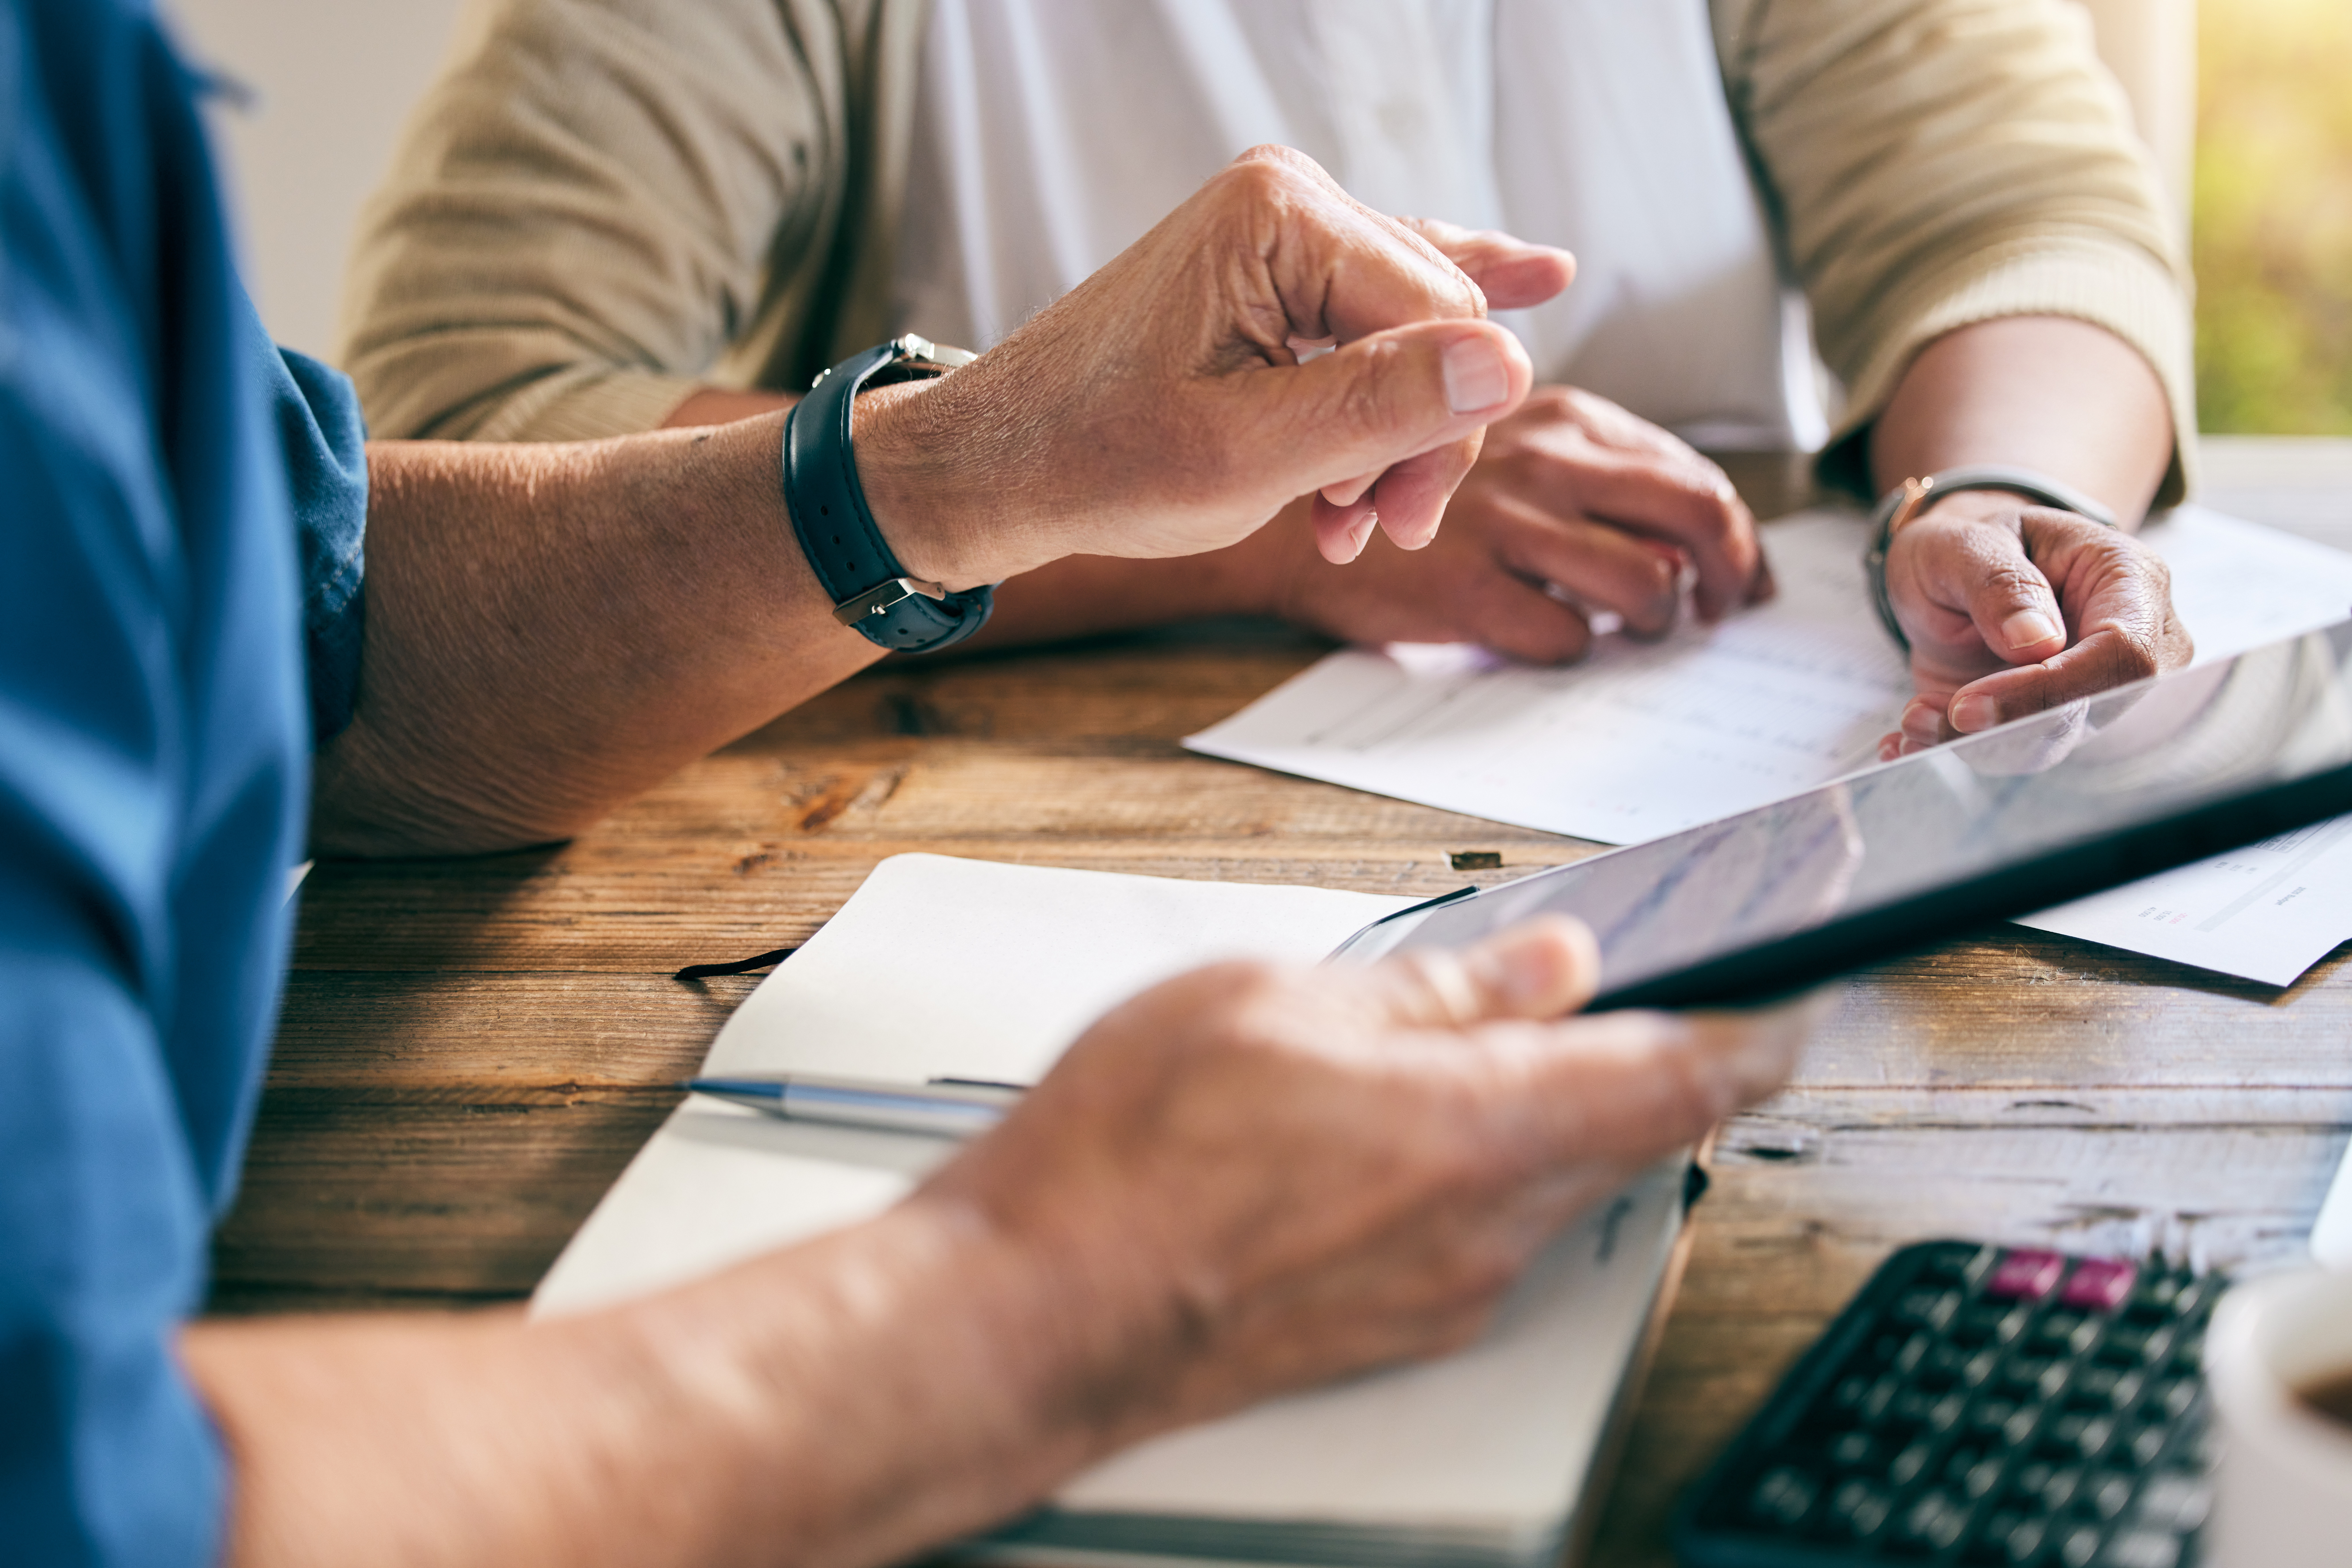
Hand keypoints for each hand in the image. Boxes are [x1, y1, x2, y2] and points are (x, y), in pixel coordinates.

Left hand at [853, 147, 1573, 588]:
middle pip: (1433, 320)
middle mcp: (1288, 197)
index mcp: (1281, 213)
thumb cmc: (1100, 461)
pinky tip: (1535, 275)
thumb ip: (1380, 407)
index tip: (1395, 522)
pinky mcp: (1272, 269)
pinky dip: (1418, 350)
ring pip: (1407, 331)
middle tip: (1370, 527)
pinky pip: (1380, 299)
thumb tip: (1506, 366)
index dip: (1443, 433)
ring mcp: (1280, 230)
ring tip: (1345, 513)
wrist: (1003, 465)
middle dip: (1415, 438)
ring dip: (1390, 434)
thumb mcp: (1250, 456)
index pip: (1443, 317)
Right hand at [913, 918, 1809, 1441]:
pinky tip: (1435, 1124)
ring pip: (1564, 1182)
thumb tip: (1544, 963)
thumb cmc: (1128, 1155)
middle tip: (1660, 1002)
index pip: (1677, 1080)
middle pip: (1634, 1135)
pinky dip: (1501, 1163)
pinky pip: (1496, 1230)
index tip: (1797, 1003)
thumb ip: (1431, 989)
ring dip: (1571, 1112)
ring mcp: (1445, 1287)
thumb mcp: (1273, 1002)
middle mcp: (1482, 1226)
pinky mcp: (1398, 1321)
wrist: (1039, 1310)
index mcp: (1472, 1126)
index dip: (1757, 1035)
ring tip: (1529, 1047)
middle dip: (1662, 1064)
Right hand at [1265, 386, 1769, 662]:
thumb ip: (1586, 464)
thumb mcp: (1499, 437)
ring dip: (1657, 621)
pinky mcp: (1468, 590)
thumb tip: (1684, 525)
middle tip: (1719, 612)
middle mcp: (1545, 462)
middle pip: (1697, 516)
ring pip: (1646, 583)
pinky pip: (1567, 637)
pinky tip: (1549, 638)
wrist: (1292, 521)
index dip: (1736, 535)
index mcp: (1563, 419)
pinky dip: (1576, 650)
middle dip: (1730, 574)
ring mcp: (1507, 525)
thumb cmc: (1409, 486)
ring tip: (1633, 631)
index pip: (1692, 475)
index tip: (1740, 576)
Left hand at [1879, 492, 2192, 758]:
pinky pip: (2016, 751)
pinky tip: (1914, 734)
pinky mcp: (2054, 717)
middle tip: (1920, 717)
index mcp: (2129, 579)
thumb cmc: (1968, 542)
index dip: (2049, 689)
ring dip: (1972, 743)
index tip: (1968, 705)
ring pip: (2050, 743)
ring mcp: (2097, 686)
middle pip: (2093, 711)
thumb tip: (2038, 643)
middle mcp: (2131, 641)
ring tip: (1913, 717)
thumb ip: (2000, 583)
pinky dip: (1958, 748)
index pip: (2123, 654)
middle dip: (2003, 727)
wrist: (1953, 566)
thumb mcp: (1965, 543)